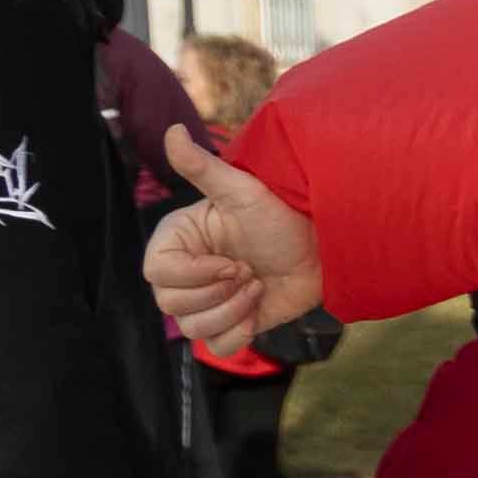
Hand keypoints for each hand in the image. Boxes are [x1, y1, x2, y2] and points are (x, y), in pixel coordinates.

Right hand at [147, 125, 322, 351]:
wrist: (320, 245)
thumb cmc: (282, 212)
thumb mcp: (241, 190)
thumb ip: (201, 166)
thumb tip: (172, 131)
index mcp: (177, 241)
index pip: (157, 274)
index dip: (194, 274)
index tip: (231, 261)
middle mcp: (186, 272)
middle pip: (171, 304)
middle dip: (217, 293)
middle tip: (249, 271)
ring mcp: (207, 300)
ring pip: (193, 328)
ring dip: (232, 311)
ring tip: (258, 285)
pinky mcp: (231, 322)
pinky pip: (217, 346)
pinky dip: (238, 334)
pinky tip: (258, 309)